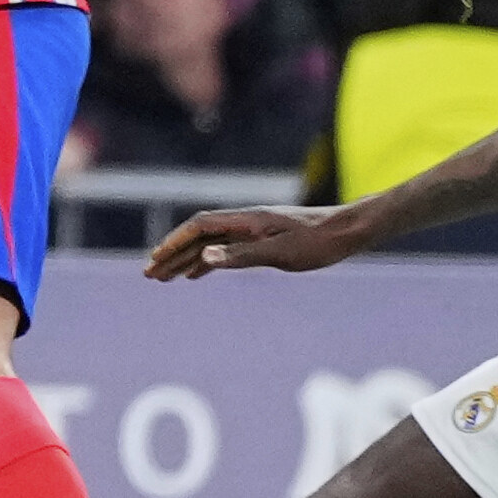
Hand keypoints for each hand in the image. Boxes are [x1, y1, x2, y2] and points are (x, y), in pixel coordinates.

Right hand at [147, 202, 356, 279]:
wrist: (347, 231)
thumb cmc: (318, 242)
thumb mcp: (281, 253)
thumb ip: (241, 256)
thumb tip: (203, 259)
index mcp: (246, 221)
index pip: (200, 227)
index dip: (175, 242)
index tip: (156, 259)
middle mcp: (244, 223)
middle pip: (199, 236)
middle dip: (172, 254)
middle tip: (150, 274)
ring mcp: (252, 231)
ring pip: (209, 244)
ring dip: (185, 259)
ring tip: (164, 277)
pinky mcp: (261, 240)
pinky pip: (224, 250)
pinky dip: (206, 262)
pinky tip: (196, 275)